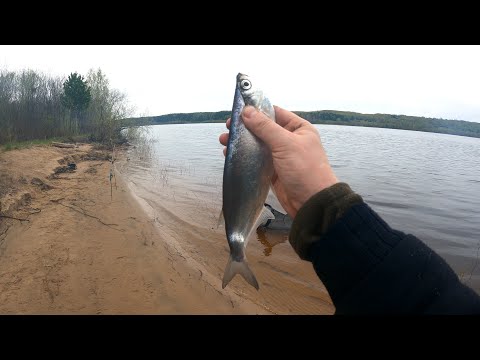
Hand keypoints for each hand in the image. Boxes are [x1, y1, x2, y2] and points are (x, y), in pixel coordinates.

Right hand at [219, 105, 337, 217]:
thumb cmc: (305, 170)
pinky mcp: (273, 170)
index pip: (275, 113)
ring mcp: (281, 156)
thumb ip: (265, 127)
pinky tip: (231, 154)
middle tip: (229, 127)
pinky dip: (244, 156)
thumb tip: (247, 111)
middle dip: (245, 127)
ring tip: (225, 140)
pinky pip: (256, 160)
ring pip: (258, 144)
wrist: (311, 203)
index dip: (257, 110)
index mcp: (299, 128)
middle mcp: (290, 140)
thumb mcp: (285, 144)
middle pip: (263, 128)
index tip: (239, 110)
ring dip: (242, 142)